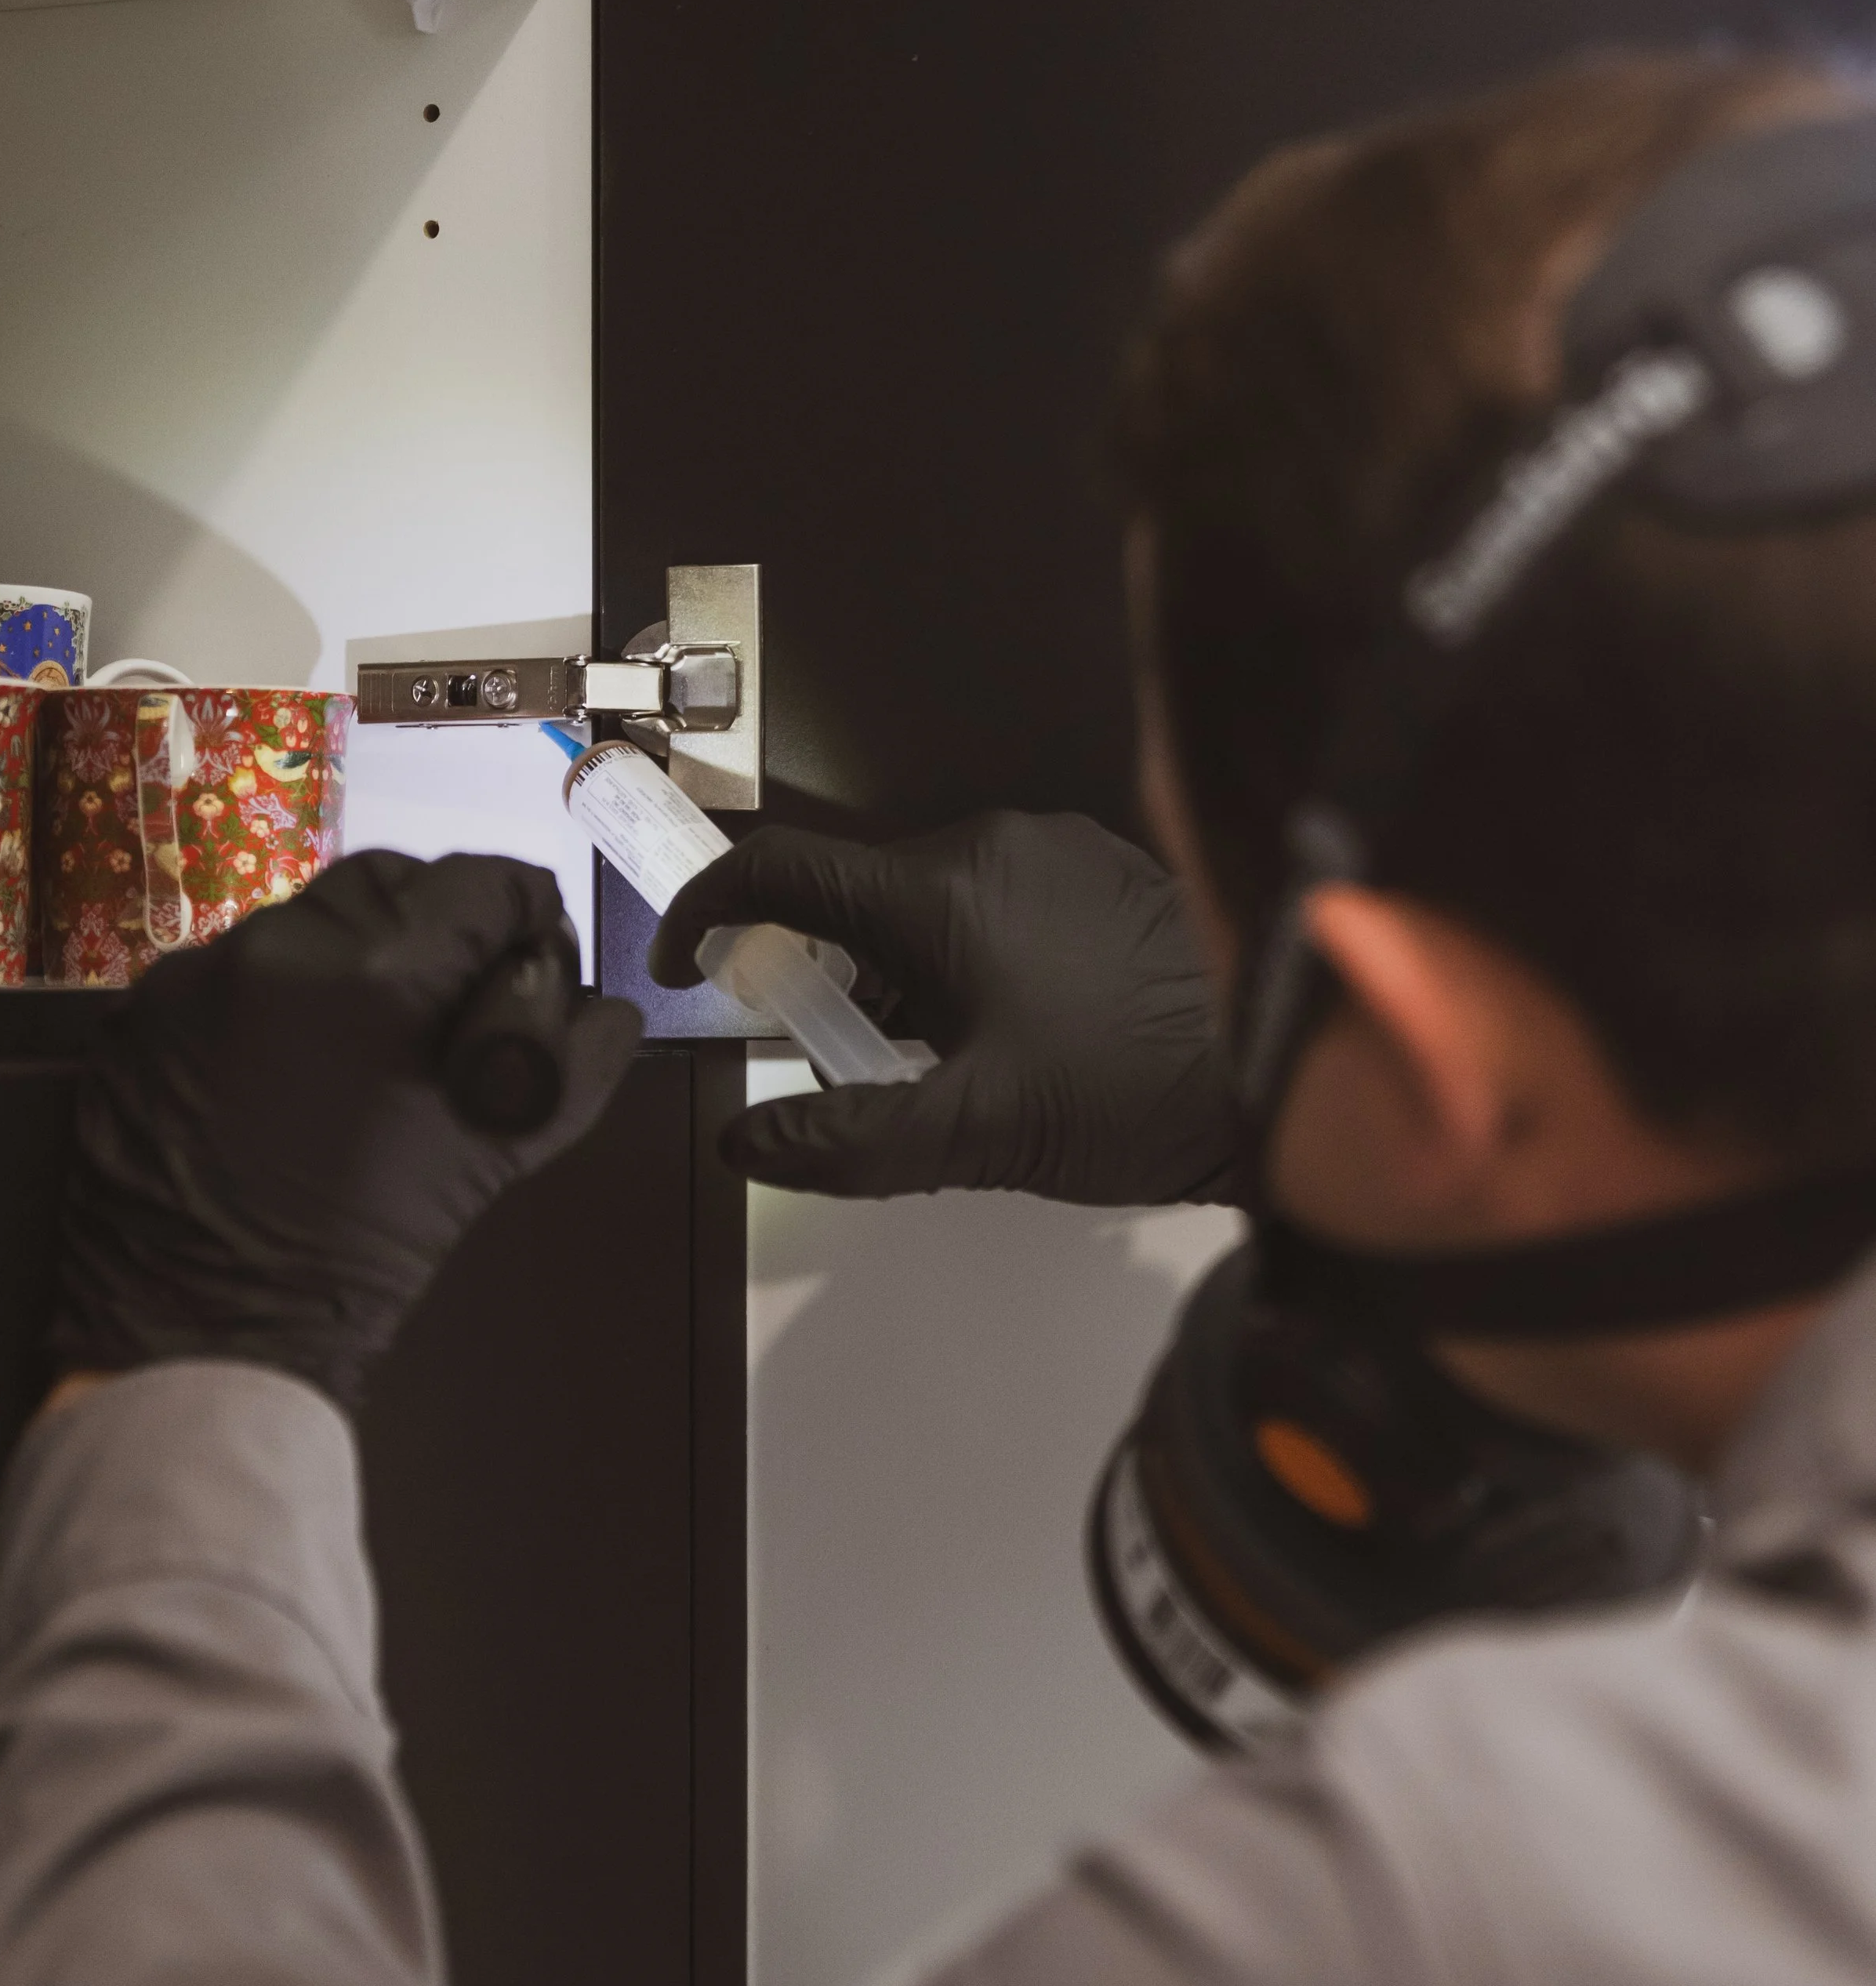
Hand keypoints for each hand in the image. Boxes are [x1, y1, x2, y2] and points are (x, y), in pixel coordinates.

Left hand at [51, 851, 642, 1409]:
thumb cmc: (354, 1259)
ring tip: (367, 1039)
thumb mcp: (491, 1156)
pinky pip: (233, 970)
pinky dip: (274, 1000)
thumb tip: (605, 1008)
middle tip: (456, 993)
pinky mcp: (138, 1012)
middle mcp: (277, 948)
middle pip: (392, 882)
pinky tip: (287, 1067)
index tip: (531, 949)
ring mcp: (195, 976)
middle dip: (438, 926)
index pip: (482, 881)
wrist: (193, 1342)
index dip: (526, 913)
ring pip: (307, 919)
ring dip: (352, 958)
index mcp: (376, 975)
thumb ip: (573, 1064)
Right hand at [652, 810, 1242, 1204]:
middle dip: (828, 972)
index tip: (684, 967)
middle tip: (840, 1059)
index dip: (705, 911)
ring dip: (910, 974)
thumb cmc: (1136, 1093)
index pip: (778, 867)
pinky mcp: (1112, 871)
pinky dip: (977, 959)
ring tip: (952, 1067)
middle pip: (859, 894)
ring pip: (935, 902)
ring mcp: (1060, 849)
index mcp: (940, 889)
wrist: (1301, 1057)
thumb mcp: (978, 1134)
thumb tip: (744, 1143)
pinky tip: (1022, 1035)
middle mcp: (993, 842)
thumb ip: (849, 1138)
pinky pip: (1004, 902)